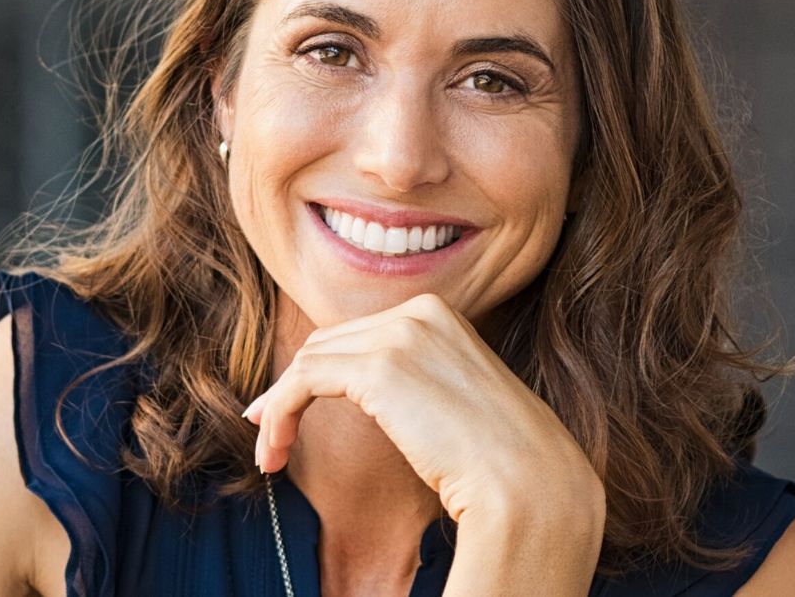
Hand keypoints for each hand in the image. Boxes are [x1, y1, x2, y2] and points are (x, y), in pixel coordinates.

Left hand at [242, 293, 602, 523]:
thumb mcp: (452, 398)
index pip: (357, 334)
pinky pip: (302, 383)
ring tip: (270, 455)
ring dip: (278, 409)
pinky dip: (279, 414)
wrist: (526, 482)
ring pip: (308, 362)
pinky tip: (274, 449)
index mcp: (439, 313)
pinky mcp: (378, 368)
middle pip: (328, 343)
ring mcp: (399, 334)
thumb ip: (412, 381)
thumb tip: (360, 390)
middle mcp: (418, 312)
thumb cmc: (497, 458)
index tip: (287, 410)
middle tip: (269, 433)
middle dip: (290, 388)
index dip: (316, 372)